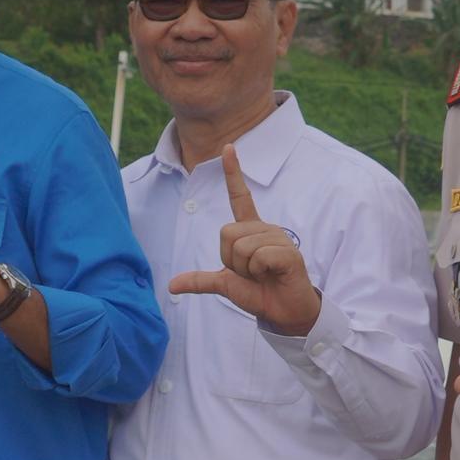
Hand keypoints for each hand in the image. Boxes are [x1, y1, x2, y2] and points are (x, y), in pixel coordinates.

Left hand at [163, 145, 322, 335]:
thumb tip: (171, 286)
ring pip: (241, 246)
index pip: (240, 197)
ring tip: (262, 275)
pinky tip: (273, 275)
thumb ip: (200, 281)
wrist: (284, 312)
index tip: (229, 147)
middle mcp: (264, 228)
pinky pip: (259, 256)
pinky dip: (259, 272)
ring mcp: (277, 238)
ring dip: (246, 269)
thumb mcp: (225, 285)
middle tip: (250, 272)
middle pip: (227, 233)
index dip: (233, 173)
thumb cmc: (259, 293)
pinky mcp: (288, 252)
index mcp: (250, 230)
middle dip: (231, 260)